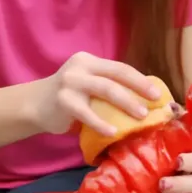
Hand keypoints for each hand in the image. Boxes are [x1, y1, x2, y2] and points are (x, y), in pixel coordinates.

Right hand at [33, 51, 163, 136]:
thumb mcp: (88, 86)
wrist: (34, 105)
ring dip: (126, 102)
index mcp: (91, 61)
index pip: (121, 68)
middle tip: (154, 101)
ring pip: (105, 89)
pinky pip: (86, 113)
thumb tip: (144, 103)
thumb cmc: (69, 98)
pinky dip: (101, 123)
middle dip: (139, 87)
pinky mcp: (63, 100)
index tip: (158, 93)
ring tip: (141, 116)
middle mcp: (81, 67)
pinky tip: (112, 131)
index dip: (141, 80)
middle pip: (116, 74)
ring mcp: (71, 82)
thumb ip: (108, 88)